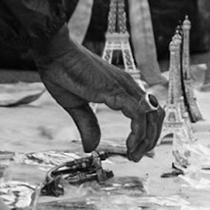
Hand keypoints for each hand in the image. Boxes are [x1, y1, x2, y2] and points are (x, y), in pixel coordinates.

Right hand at [32, 30, 163, 159]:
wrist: (54, 53)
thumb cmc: (62, 72)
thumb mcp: (75, 105)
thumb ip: (87, 124)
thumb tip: (91, 147)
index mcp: (120, 88)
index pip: (148, 110)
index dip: (147, 132)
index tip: (135, 150)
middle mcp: (127, 85)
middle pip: (156, 114)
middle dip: (151, 139)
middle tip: (137, 156)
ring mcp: (124, 87)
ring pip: (152, 115)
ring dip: (147, 139)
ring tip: (134, 154)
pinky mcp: (116, 91)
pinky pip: (138, 115)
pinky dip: (138, 133)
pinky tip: (129, 146)